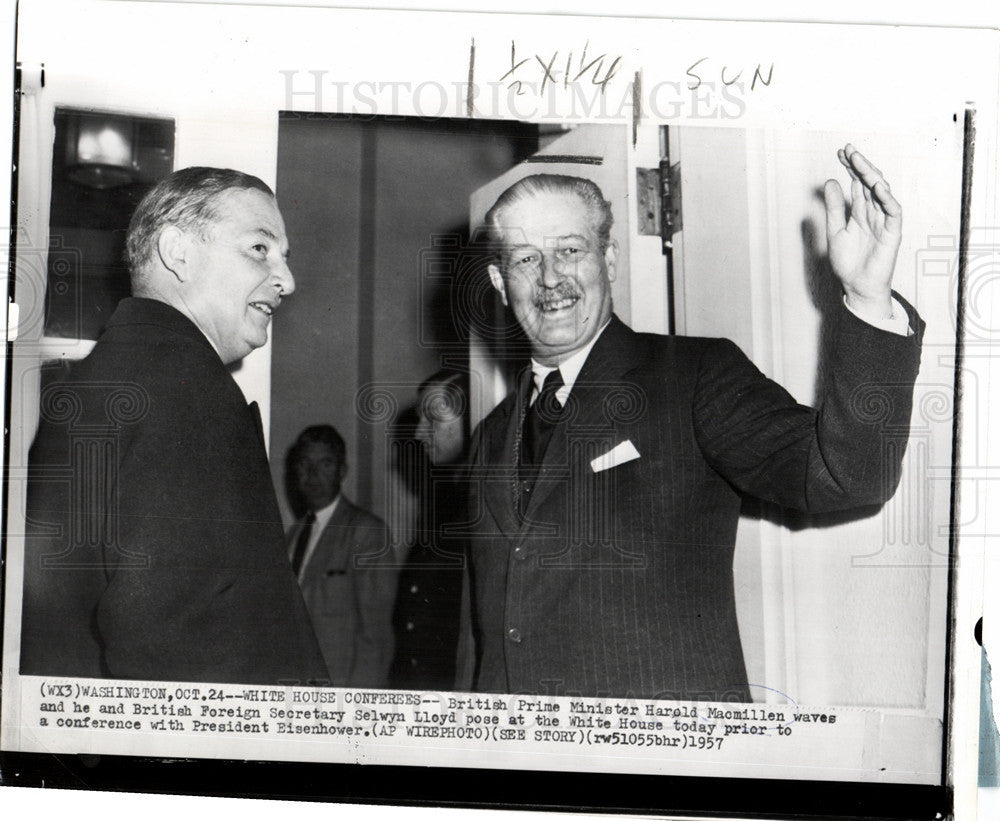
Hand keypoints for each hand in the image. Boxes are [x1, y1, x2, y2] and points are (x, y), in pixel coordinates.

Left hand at [823, 144, 901, 319]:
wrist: (856, 286)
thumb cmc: (848, 262)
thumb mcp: (835, 230)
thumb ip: (833, 208)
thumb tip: (830, 182)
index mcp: (860, 211)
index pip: (857, 183)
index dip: (850, 167)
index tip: (840, 153)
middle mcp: (873, 212)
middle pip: (869, 183)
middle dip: (860, 165)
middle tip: (848, 150)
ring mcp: (884, 221)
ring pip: (881, 192)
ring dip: (871, 175)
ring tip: (858, 161)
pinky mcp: (892, 232)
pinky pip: (893, 211)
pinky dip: (886, 198)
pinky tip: (877, 186)